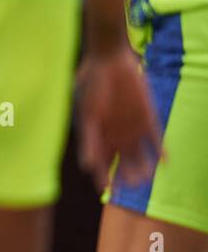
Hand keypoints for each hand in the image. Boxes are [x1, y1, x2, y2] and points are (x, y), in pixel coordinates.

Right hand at [75, 45, 161, 190]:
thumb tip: (87, 165)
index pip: (101, 163)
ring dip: (143, 167)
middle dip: (126, 176)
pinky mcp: (147, 118)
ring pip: (140, 156)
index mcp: (99, 136)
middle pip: (123, 163)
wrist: (109, 61)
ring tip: (147, 177)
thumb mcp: (88, 115)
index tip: (106, 190)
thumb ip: (90, 141)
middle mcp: (116, 136)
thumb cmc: (92, 86)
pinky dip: (160, 151)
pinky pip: (156, 140)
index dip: (103, 177)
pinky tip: (165, 162)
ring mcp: (132, 128)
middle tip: (131, 185)